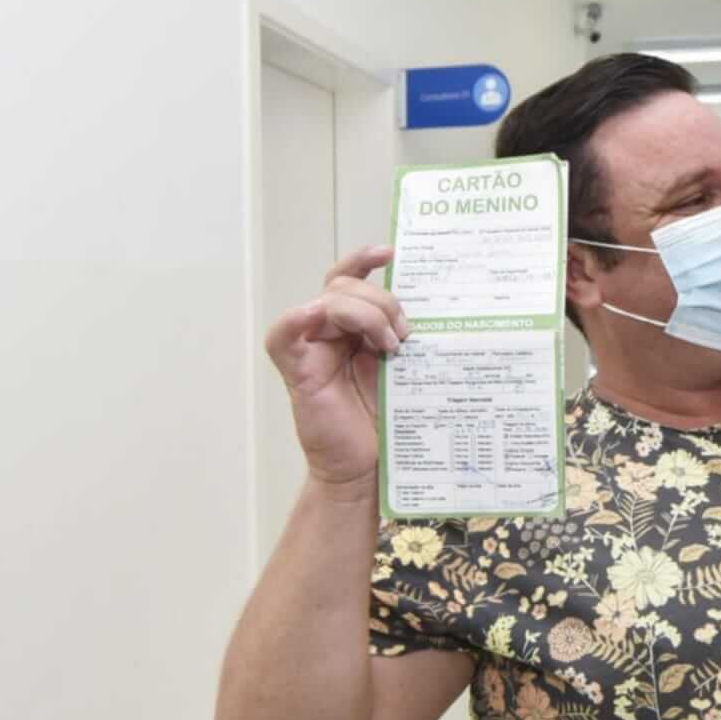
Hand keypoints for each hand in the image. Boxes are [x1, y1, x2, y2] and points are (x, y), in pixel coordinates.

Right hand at [264, 245, 407, 492]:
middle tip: (405, 334)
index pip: (351, 278)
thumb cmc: (388, 422)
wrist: (370, 467)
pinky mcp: (297, 369)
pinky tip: (313, 314)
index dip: (366, 258)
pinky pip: (285, 333)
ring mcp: (311, 348)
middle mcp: (330, 331)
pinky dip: (298, 317)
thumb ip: (405, 336)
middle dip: (381, 301)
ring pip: (328, 301)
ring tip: (392, 346)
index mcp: (354, 327)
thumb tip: (435, 303)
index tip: (392, 252)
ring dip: (365, 314)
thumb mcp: (406, 369)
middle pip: (345, 286)